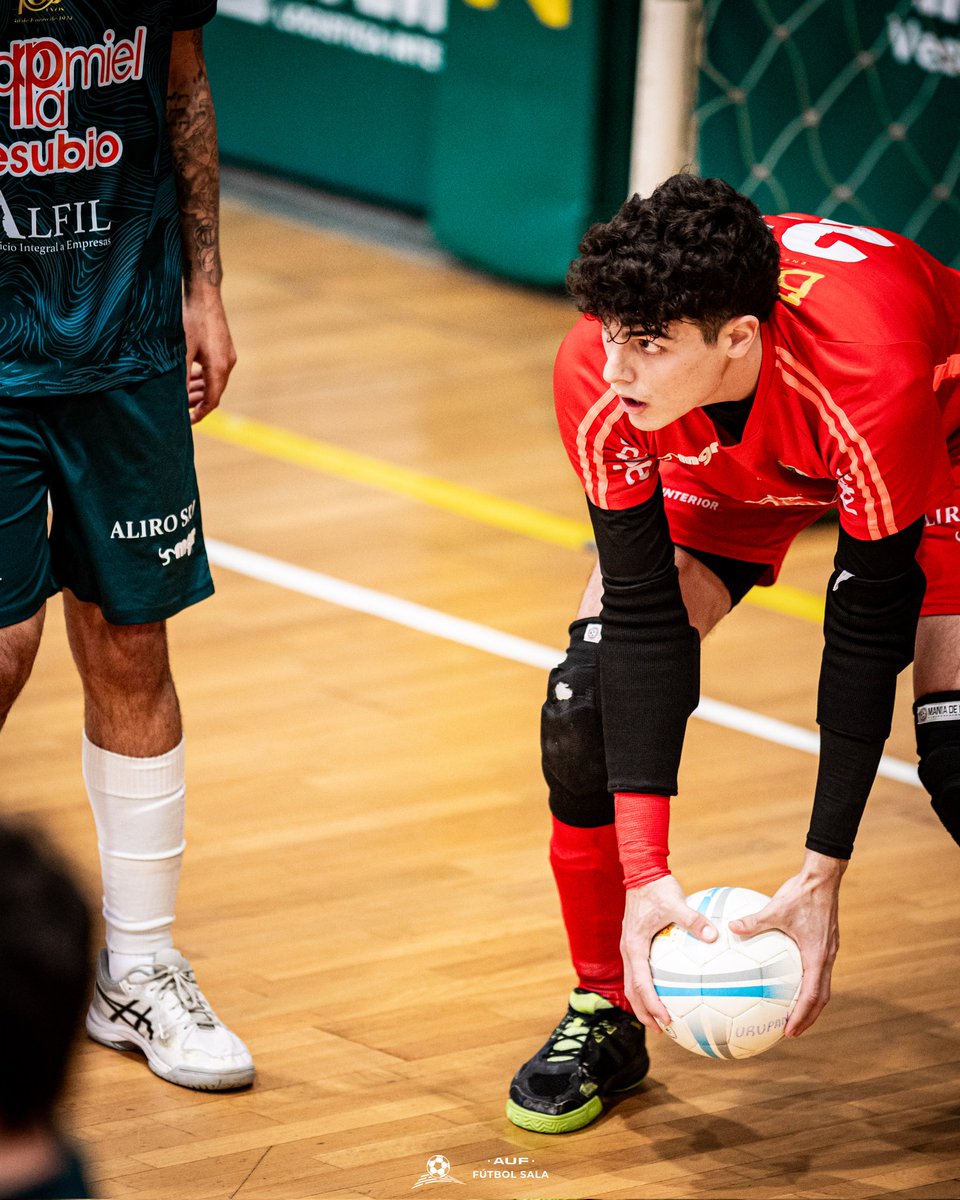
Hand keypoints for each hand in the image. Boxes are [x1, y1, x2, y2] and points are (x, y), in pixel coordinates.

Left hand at [182, 284, 235, 422]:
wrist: (204, 294)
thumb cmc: (191, 320)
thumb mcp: (182, 351)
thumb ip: (181, 377)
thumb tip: (177, 399)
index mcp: (218, 368)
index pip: (212, 400)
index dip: (200, 413)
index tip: (187, 421)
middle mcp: (227, 364)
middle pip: (215, 392)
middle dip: (199, 402)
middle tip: (182, 409)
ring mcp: (228, 355)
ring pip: (215, 381)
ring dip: (201, 390)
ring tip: (185, 395)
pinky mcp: (225, 348)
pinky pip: (216, 370)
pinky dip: (204, 377)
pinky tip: (192, 376)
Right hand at [621, 874, 717, 1029]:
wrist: (641, 872)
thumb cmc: (657, 888)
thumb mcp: (676, 902)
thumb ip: (694, 920)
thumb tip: (714, 935)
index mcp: (634, 946)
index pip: (640, 983)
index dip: (652, 1005)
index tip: (666, 1021)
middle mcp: (628, 950)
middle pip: (631, 990)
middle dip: (645, 1012)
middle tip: (663, 1030)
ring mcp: (630, 947)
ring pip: (633, 982)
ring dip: (644, 1001)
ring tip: (662, 1018)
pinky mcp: (637, 942)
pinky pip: (640, 970)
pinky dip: (649, 985)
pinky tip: (669, 988)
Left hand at [728, 850, 846, 1036]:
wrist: (823, 877)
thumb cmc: (801, 893)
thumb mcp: (775, 909)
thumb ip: (754, 922)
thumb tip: (730, 928)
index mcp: (818, 955)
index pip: (812, 995)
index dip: (802, 1016)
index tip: (789, 1031)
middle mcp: (826, 957)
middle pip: (821, 997)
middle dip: (807, 1017)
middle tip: (790, 1031)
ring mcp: (828, 950)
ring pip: (822, 985)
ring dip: (809, 1002)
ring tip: (791, 1013)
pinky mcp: (825, 942)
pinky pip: (817, 970)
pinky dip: (807, 983)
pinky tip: (788, 979)